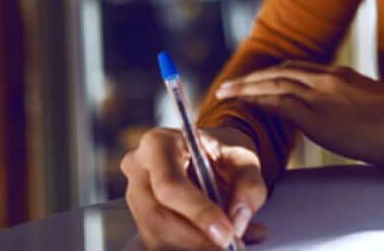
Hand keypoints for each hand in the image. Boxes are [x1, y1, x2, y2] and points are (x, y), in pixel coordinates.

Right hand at [121, 126, 268, 249]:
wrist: (212, 157)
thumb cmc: (223, 153)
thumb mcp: (245, 158)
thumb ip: (248, 185)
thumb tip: (237, 221)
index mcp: (159, 143)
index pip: (170, 184)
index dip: (198, 213)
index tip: (227, 234)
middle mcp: (139, 169)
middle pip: (158, 216)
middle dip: (197, 240)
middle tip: (232, 246)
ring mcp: (135, 197)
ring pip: (156, 236)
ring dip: (195, 247)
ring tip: (233, 244)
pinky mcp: (141, 220)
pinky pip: (160, 245)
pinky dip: (191, 249)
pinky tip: (216, 243)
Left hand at [215, 61, 383, 166]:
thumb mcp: (372, 100)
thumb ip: (351, 100)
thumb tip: (344, 110)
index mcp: (340, 74)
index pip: (298, 68)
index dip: (273, 74)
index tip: (258, 79)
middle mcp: (327, 78)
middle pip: (280, 72)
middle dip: (253, 78)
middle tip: (232, 85)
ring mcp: (321, 94)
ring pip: (273, 84)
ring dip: (247, 88)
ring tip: (227, 93)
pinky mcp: (316, 115)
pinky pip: (278, 104)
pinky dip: (258, 102)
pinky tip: (244, 105)